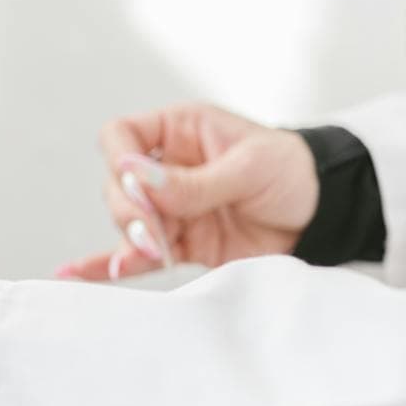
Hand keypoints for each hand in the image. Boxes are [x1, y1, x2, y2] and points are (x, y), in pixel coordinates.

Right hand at [59, 103, 317, 280]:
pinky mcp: (183, 244)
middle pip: (118, 184)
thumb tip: (137, 178)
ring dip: (133, 239)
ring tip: (155, 251)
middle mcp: (168, 167)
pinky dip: (110, 265)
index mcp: (180, 130)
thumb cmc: (294, 173)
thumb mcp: (248, 167)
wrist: (328, 216)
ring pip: (128, 223)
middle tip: (154, 231)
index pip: (122, 136)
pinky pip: (139, 256)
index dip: (120, 160)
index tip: (138, 184)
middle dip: (130, 209)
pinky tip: (77, 275)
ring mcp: (173, 208)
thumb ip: (194, 181)